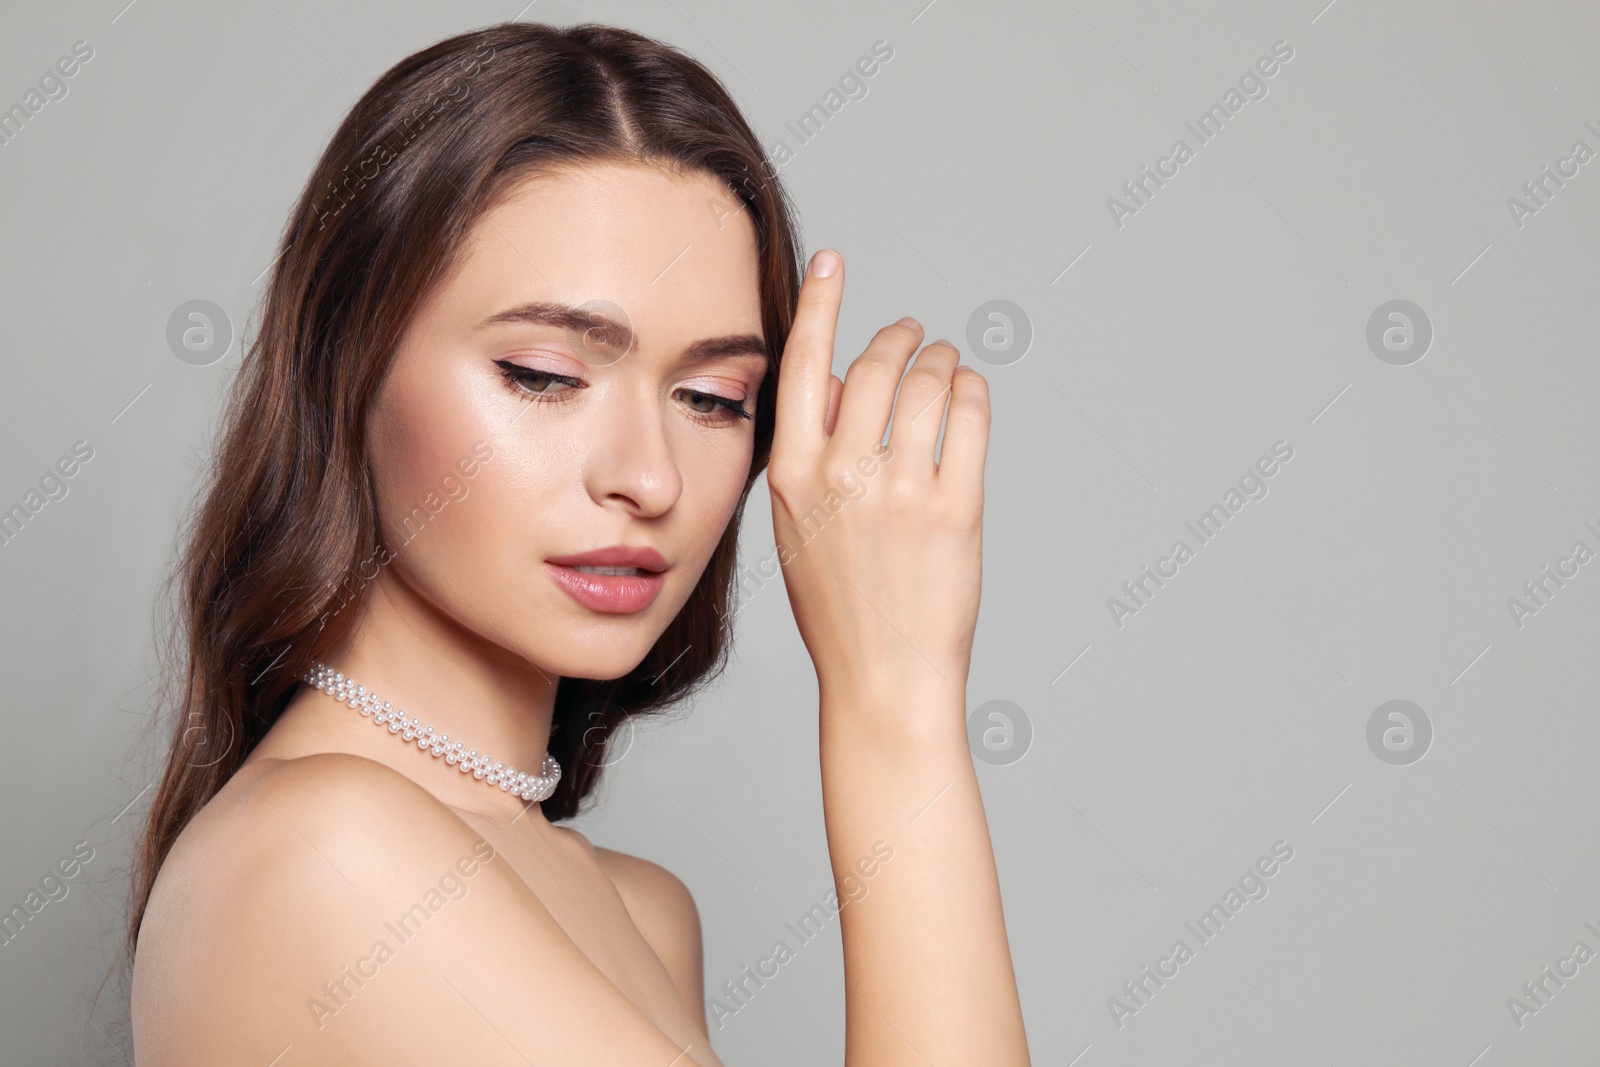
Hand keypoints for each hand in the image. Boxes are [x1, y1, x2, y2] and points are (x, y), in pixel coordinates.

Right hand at [767, 249, 989, 711]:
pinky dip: (973, 391)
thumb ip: (808, 453)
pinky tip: (970, 393)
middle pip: (873, 366)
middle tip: (914, 333)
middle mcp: (841, 476)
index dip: (821, 304)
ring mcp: (899, 491)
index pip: (802, 367)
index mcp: (791, 476)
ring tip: (946, 363)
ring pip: (926, 384)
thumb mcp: (797, 527)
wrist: (884, 679)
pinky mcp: (954, 509)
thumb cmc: (840, 607)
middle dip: (899, 337)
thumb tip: (829, 381)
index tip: (834, 262)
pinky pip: (970, 419)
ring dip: (941, 360)